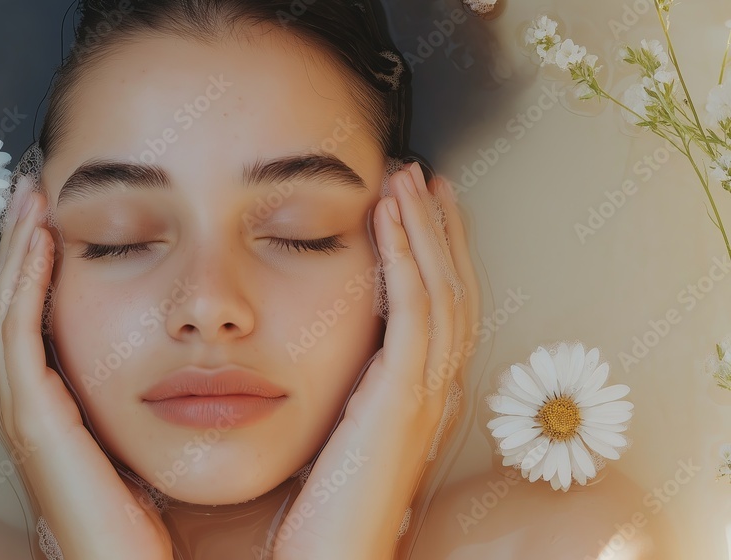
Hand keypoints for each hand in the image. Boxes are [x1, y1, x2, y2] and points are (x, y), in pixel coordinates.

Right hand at [0, 182, 173, 559]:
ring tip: (31, 198)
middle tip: (33, 188)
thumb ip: (166, 388)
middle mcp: (34, 408)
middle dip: (21, 246)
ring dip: (17, 252)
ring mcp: (27, 416)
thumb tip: (201, 341)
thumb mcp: (160, 431)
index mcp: (60, 408)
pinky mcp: (35, 425)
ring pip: (8, 313)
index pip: (39, 320)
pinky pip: (20, 338)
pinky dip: (24, 286)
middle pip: (14, 307)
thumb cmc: (160, 515)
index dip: (41, 265)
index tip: (60, 213)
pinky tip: (41, 242)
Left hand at [272, 162, 479, 559]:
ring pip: (440, 289)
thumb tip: (335, 345)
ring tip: (406, 178)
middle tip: (425, 176)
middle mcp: (440, 388)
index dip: (440, 251)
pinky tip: (387, 217)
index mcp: (427, 393)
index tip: (423, 205)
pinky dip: (404, 256)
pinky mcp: (402, 397)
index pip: (444, 305)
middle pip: (454, 288)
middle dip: (440, 227)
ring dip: (424, 228)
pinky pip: (411, 310)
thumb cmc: (330, 499)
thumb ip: (354, 383)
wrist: (335, 552)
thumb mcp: (347, 425)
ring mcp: (428, 392)